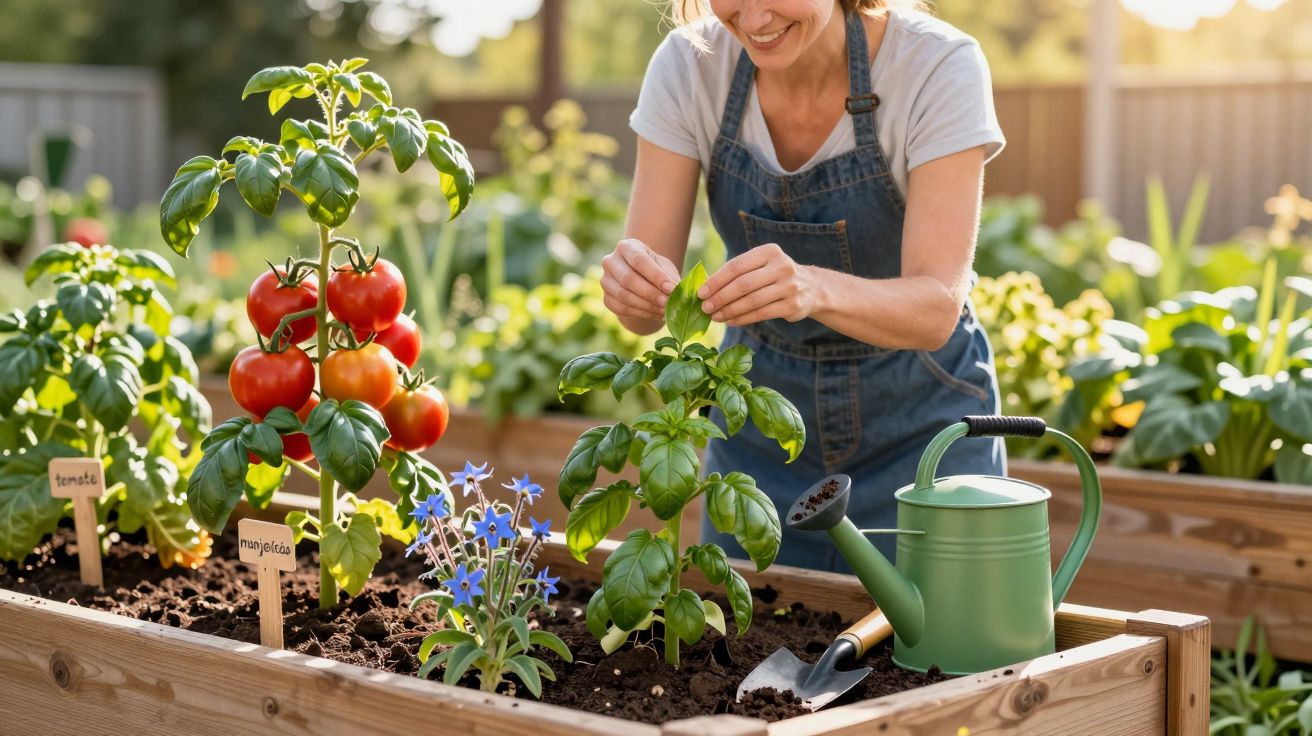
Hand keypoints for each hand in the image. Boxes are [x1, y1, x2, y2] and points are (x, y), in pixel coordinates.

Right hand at [601, 239, 681, 320]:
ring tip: (665, 310)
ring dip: (647, 306)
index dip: (655, 276)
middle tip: (668, 302)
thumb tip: (675, 291)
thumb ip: (669, 278)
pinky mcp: (606, 298)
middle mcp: (610, 261)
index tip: (671, 288)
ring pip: (623, 295)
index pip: (638, 260)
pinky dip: (641, 313)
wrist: (641, 280)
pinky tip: (656, 314)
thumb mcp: (664, 267)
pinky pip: (621, 308)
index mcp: (626, 247)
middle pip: (628, 279)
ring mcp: (605, 281)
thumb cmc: (655, 269)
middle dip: (651, 293)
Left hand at [699, 244, 819, 325]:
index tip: (701, 292)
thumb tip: (705, 288)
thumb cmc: (774, 275)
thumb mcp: (761, 265)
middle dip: (721, 297)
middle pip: (743, 284)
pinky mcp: (793, 305)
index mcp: (769, 251)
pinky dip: (742, 319)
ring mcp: (789, 286)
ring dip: (729, 311)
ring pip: (752, 301)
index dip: (717, 280)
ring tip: (715, 317)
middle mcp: (781, 266)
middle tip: (705, 307)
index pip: (737, 266)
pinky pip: (761, 314)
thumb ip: (738, 273)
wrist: (812, 288)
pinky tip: (730, 321)